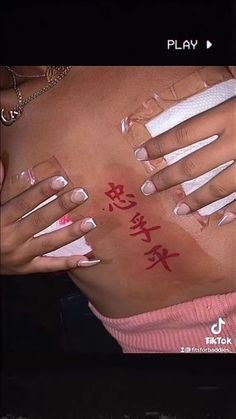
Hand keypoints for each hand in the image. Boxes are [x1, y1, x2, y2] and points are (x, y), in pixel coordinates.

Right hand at [0, 160, 99, 273]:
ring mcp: (20, 255)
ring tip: (90, 223)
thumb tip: (1, 163)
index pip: (23, 203)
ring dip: (71, 233)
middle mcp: (10, 238)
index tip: (61, 180)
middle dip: (62, 207)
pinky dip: (67, 263)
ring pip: (48, 244)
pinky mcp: (26, 268)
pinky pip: (49, 266)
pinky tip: (85, 258)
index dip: (41, 191)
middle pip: (39, 220)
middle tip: (82, 194)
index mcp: (0, 220)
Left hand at [134, 97, 235, 225]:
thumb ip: (223, 96)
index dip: (160, 146)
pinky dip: (234, 209)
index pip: (184, 134)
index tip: (140, 154)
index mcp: (228, 116)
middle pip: (194, 165)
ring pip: (219, 187)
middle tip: (147, 189)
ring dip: (197, 201)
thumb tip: (201, 92)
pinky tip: (222, 218)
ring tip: (179, 210)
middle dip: (167, 179)